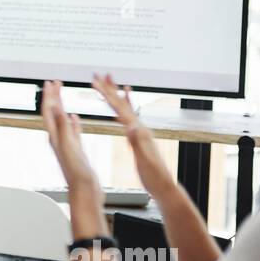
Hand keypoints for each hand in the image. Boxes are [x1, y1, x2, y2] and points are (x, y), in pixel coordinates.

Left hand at [39, 80, 102, 211]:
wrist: (85, 192)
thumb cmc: (77, 174)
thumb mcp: (69, 146)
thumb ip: (62, 127)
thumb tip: (55, 107)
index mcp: (55, 137)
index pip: (49, 111)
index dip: (49, 96)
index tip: (51, 82)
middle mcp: (58, 140)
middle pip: (53, 113)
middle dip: (53, 97)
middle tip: (55, 83)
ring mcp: (67, 145)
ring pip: (61, 121)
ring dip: (61, 107)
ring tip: (62, 95)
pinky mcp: (76, 151)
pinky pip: (72, 132)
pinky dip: (72, 123)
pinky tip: (74, 119)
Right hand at [90, 73, 177, 198]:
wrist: (164, 186)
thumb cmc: (154, 176)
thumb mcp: (144, 160)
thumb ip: (137, 143)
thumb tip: (131, 126)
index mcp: (139, 132)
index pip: (120, 109)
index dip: (107, 94)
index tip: (95, 82)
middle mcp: (140, 128)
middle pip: (122, 103)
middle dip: (110, 88)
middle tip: (99, 74)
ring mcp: (141, 131)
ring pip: (125, 107)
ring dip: (116, 93)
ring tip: (110, 81)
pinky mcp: (139, 137)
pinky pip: (129, 117)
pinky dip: (125, 107)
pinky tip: (124, 103)